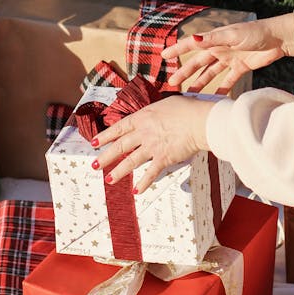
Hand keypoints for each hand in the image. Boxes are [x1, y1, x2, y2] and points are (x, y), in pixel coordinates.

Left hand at [92, 95, 212, 192]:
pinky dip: (143, 183)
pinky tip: (136, 191)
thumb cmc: (187, 109)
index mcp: (143, 117)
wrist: (199, 121)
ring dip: (119, 172)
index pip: (119, 128)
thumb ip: (155, 112)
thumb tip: (154, 114)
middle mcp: (144, 132)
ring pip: (130, 161)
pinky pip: (150, 173)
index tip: (94, 142)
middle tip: (95, 164)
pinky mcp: (163, 158)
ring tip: (109, 180)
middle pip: (120, 146)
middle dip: (106, 156)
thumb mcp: (166, 103)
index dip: (105, 136)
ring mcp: (152, 147)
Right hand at [161, 13, 293, 91]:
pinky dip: (220, 89)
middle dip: (185, 72)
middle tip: (173, 83)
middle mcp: (220, 49)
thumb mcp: (233, 35)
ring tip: (189, 94)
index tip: (164, 57)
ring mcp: (230, 59)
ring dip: (200, 83)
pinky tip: (213, 99)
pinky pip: (227, 81)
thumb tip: (194, 39)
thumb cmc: (255, 32)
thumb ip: (213, 39)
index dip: (177, 50)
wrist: (278, 38)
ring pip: (210, 73)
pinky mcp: (241, 68)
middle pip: (198, 63)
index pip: (192, 45)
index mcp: (215, 39)